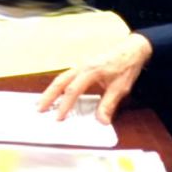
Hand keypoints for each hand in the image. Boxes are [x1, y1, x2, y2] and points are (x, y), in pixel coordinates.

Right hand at [37, 32, 152, 122]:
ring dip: (50, 90)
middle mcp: (82, 67)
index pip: (73, 90)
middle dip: (48, 96)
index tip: (58, 118)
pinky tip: (56, 92)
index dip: (65, 105)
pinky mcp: (82, 66)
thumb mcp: (120, 88)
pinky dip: (58, 85)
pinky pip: (66, 76)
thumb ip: (109, 104)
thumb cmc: (126, 67)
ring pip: (61, 78)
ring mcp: (81, 65)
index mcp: (90, 71)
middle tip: (38, 108)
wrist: (132, 49)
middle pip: (60, 81)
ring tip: (41, 102)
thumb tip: (102, 121)